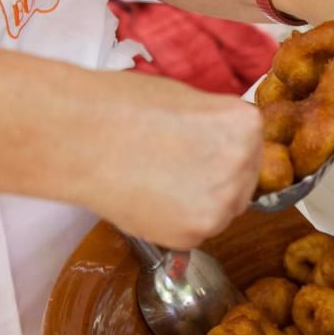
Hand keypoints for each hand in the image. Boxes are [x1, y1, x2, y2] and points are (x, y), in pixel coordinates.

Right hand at [75, 71, 261, 249]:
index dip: (221, 151)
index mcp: (246, 127)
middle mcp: (243, 166)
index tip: (197, 151)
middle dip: (215, 180)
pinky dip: (173, 222)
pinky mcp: (193, 234)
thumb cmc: (125, 107)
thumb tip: (221, 144)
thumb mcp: (188, 100)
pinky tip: (148, 199)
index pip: (250, 147)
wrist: (82, 136)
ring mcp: (222, 204)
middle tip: (175, 170)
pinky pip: (193, 233)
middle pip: (242, 183)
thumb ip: (216, 126)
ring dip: (197, 204)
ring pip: (219, 211)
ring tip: (156, 182)